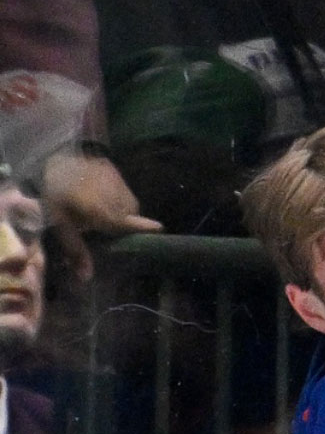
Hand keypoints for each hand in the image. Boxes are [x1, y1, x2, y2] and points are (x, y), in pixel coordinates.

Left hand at [40, 152, 162, 280]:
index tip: (159, 231)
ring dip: (122, 212)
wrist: (56, 154)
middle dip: (123, 226)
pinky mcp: (118, 174)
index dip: (146, 229)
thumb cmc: (56, 193)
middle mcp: (119, 201)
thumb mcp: (59, 223)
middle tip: (106, 229)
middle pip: (131, 220)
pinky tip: (102, 196)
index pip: (133, 225)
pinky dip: (118, 199)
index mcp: (105, 214)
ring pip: (130, 207)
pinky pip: (125, 193)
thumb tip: (86, 279)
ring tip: (103, 212)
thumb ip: (76, 250)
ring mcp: (120, 186)